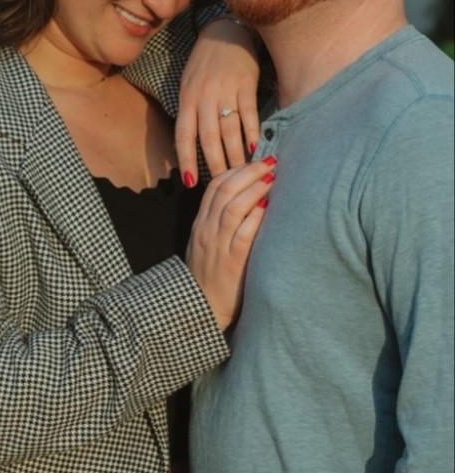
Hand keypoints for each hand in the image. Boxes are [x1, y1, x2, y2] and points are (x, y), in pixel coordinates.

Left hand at [175, 18, 262, 185]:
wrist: (225, 32)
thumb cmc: (206, 62)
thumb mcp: (190, 83)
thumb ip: (191, 110)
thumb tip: (192, 144)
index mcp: (187, 97)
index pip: (184, 135)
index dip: (186, 160)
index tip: (191, 183)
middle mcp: (204, 96)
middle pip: (209, 138)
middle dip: (216, 165)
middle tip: (223, 185)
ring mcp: (225, 91)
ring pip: (229, 130)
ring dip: (235, 155)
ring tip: (240, 175)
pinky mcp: (245, 85)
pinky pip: (249, 115)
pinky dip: (252, 134)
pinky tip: (256, 150)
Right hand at [185, 157, 274, 329]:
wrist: (201, 310)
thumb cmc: (209, 278)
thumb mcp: (206, 246)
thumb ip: (219, 225)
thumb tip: (247, 203)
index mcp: (200, 224)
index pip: (214, 186)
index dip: (235, 170)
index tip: (254, 162)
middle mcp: (206, 230)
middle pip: (224, 189)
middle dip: (248, 171)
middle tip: (270, 162)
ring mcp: (217, 245)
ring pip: (232, 206)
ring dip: (254, 188)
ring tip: (272, 178)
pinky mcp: (231, 262)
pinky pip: (242, 234)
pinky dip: (254, 217)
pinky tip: (267, 207)